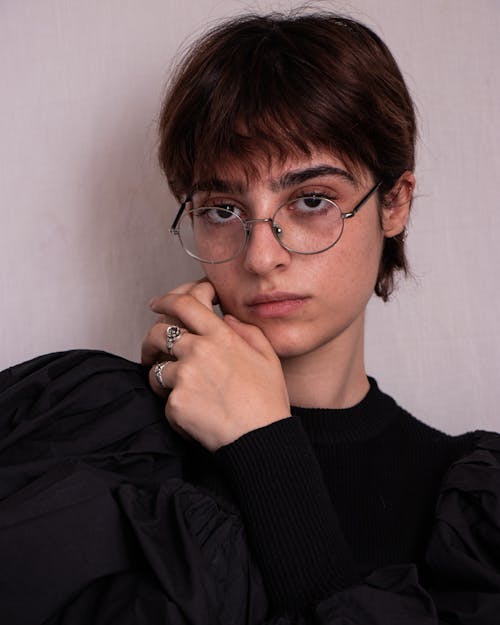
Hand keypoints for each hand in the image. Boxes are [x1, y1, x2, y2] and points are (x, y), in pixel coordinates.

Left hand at [145, 280, 290, 450]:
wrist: (260, 439)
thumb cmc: (267, 401)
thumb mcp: (268, 357)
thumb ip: (247, 332)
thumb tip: (228, 319)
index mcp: (221, 337)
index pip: (185, 304)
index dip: (166, 299)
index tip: (158, 302)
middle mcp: (199, 351)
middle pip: (158, 332)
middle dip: (151, 339)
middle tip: (152, 350)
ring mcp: (185, 376)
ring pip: (156, 368)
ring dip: (160, 375)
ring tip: (174, 388)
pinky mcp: (176, 402)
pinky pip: (164, 399)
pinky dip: (175, 407)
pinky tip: (193, 414)